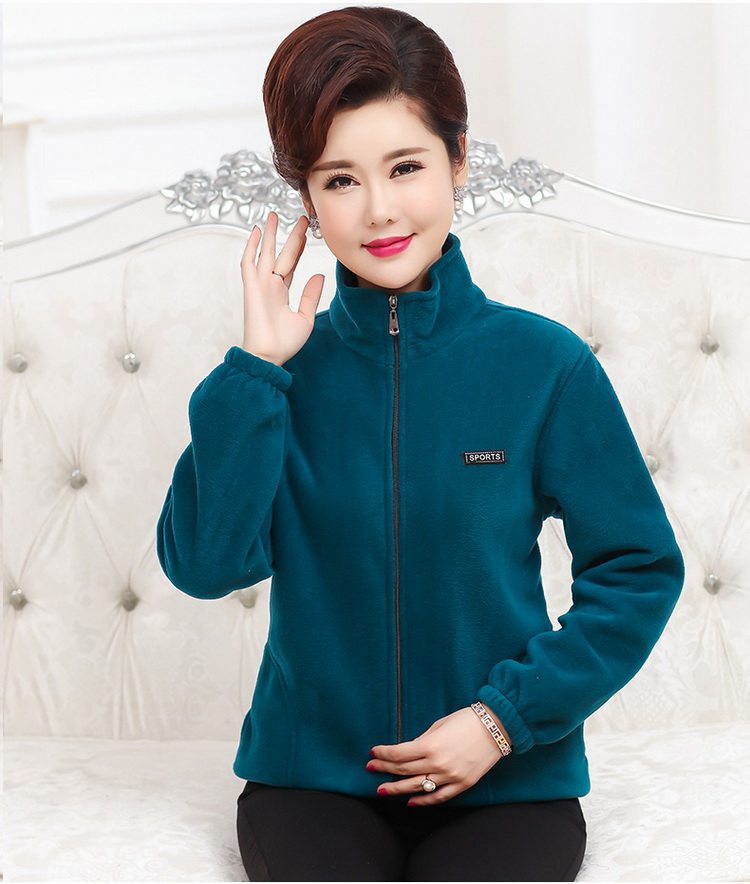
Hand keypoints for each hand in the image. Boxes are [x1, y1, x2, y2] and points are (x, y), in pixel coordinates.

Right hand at [240, 210, 324, 364]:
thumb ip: (311, 296)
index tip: (307, 232)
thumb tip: (319, 275)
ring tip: (273, 215)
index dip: (299, 247)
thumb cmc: (284, 343)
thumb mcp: (305, 317)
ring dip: (268, 234)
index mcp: (282, 292)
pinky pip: (249, 263)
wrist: (270, 356)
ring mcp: (260, 286)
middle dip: (291, 236)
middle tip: (301, 218)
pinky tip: (255, 231)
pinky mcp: (251, 288)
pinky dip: (251, 246)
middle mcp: (270, 286)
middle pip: (281, 254)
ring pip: (265, 253)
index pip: (291, 264)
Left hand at [367, 706, 511, 805]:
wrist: (496, 727)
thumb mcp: (439, 725)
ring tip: (382, 790)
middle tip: (371, 768)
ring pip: (418, 787)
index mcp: (431, 745)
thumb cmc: (466, 720)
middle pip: (404, 770)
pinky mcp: (462, 784)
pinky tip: (410, 802)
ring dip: (398, 789)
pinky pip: (438, 798)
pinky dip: (423, 801)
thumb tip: (408, 751)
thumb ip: (423, 740)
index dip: (383, 754)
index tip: (373, 753)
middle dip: (385, 769)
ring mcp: (450, 776)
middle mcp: (438, 763)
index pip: (399, 754)